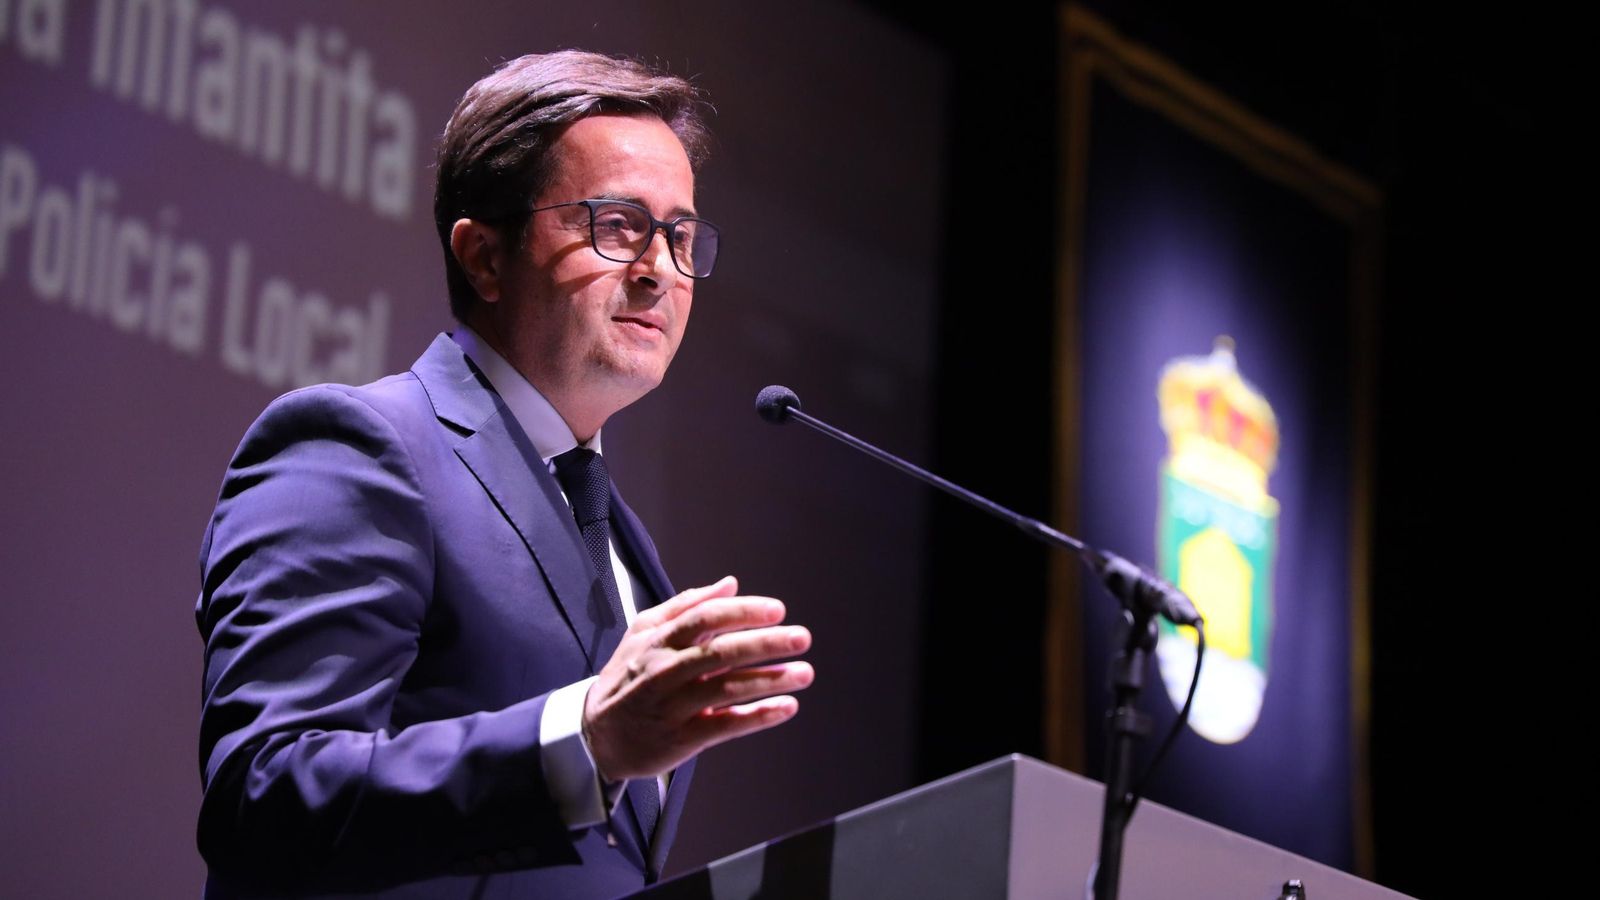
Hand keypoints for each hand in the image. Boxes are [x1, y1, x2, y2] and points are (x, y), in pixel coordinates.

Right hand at [582, 576, 813, 780]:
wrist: (594, 735)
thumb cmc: (628, 677)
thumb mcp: (644, 633)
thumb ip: (686, 606)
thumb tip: (730, 584)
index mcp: (659, 640)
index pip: (705, 618)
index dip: (742, 612)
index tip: (777, 610)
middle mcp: (666, 670)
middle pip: (720, 652)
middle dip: (765, 643)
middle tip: (802, 638)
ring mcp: (673, 706)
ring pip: (726, 688)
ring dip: (769, 679)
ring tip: (804, 673)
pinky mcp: (681, 739)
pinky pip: (725, 725)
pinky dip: (758, 716)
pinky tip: (787, 706)